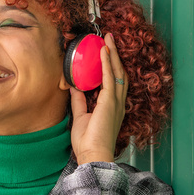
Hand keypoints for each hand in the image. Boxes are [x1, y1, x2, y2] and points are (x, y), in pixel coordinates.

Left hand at [70, 32, 127, 164]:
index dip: (111, 66)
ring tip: (108, 39)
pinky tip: (104, 51)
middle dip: (115, 55)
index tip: (105, 52)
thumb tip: (74, 86)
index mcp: (112, 108)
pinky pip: (109, 77)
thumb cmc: (88, 142)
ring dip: (113, 54)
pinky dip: (107, 63)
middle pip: (119, 73)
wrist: (93, 155)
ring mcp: (115, 102)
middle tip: (109, 39)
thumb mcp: (81, 116)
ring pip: (117, 72)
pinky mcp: (110, 102)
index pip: (113, 82)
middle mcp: (117, 103)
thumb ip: (79, 100)